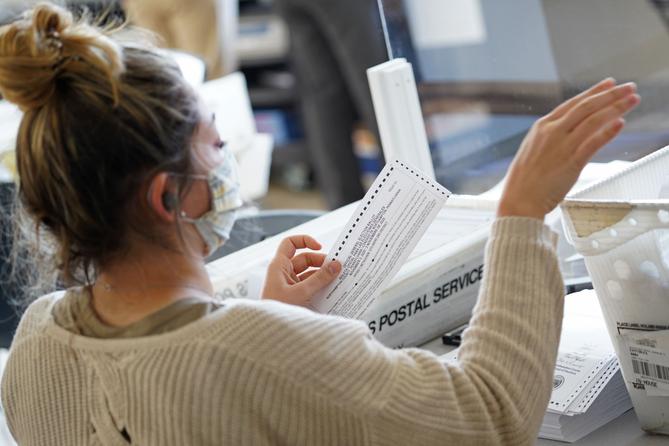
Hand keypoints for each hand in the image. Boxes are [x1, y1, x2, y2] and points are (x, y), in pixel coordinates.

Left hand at [262, 235, 341, 307]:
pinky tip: (332, 291)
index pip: (290, 243)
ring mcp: (290, 285)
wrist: (269, 335)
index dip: (305, 241)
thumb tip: (336, 264)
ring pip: (309, 274)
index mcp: (279, 266)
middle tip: (337, 268)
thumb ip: (320, 279)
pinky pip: (310, 286)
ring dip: (323, 276)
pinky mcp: (295, 296)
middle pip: (305, 259)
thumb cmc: (278, 312)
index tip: (320, 247)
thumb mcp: (301, 293)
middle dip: (320, 262)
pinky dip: (320, 287)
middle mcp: (283, 273)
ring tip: (338, 279)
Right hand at [498, 78, 639, 219]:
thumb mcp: (533, 148)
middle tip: (629, 87)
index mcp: (542, 126)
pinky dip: (608, 132)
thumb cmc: (525, 179)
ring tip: (633, 100)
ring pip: (593, 121)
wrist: (519, 200)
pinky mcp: (571, 163)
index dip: (594, 92)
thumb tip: (571, 128)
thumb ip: (552, 136)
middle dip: (611, 94)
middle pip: (586, 107)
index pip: (573, 103)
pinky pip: (593, 143)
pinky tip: (620, 123)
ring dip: (616, 108)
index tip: (610, 84)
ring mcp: (561, 147)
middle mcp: (552, 132)